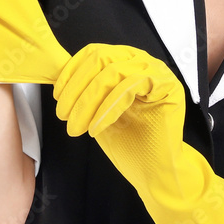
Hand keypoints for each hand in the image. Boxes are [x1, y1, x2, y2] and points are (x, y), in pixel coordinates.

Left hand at [53, 43, 187, 193]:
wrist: (154, 170)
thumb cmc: (127, 142)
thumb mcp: (96, 110)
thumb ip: (84, 90)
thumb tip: (56, 76)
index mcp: (124, 61)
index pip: (93, 53)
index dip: (70, 73)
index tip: (57, 97)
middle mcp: (141, 60)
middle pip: (100, 58)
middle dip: (76, 88)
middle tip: (63, 116)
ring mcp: (157, 70)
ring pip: (112, 72)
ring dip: (88, 102)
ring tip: (77, 127)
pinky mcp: (168, 85)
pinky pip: (130, 87)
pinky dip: (108, 109)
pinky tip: (97, 128)